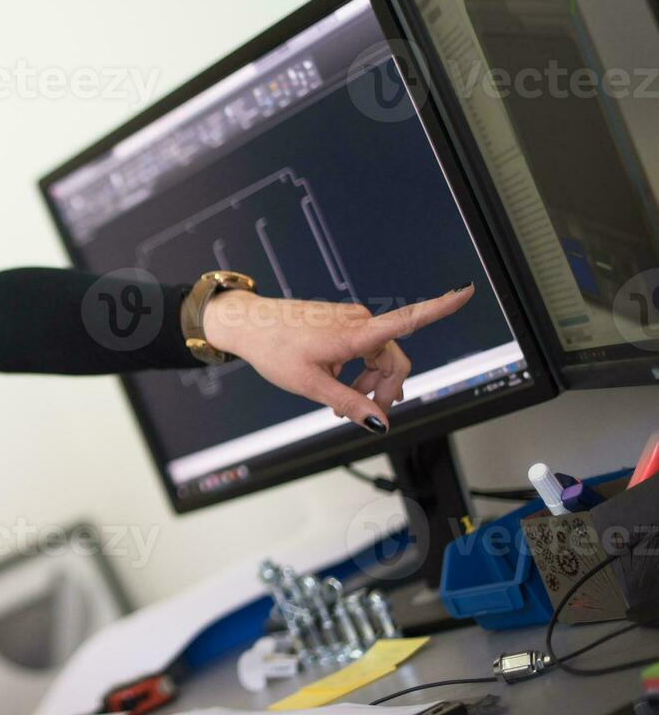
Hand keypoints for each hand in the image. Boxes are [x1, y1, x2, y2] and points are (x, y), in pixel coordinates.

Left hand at [202, 284, 475, 433]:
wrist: (248, 325)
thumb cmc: (274, 349)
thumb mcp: (310, 385)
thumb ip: (349, 404)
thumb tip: (379, 423)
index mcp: (354, 334)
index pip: (407, 319)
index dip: (440, 307)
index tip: (467, 291)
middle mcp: (358, 320)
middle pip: (394, 359)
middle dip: (385, 389)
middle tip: (365, 415)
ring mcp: (350, 319)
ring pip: (379, 355)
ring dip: (370, 382)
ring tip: (343, 403)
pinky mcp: (342, 320)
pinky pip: (364, 348)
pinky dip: (358, 369)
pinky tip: (339, 384)